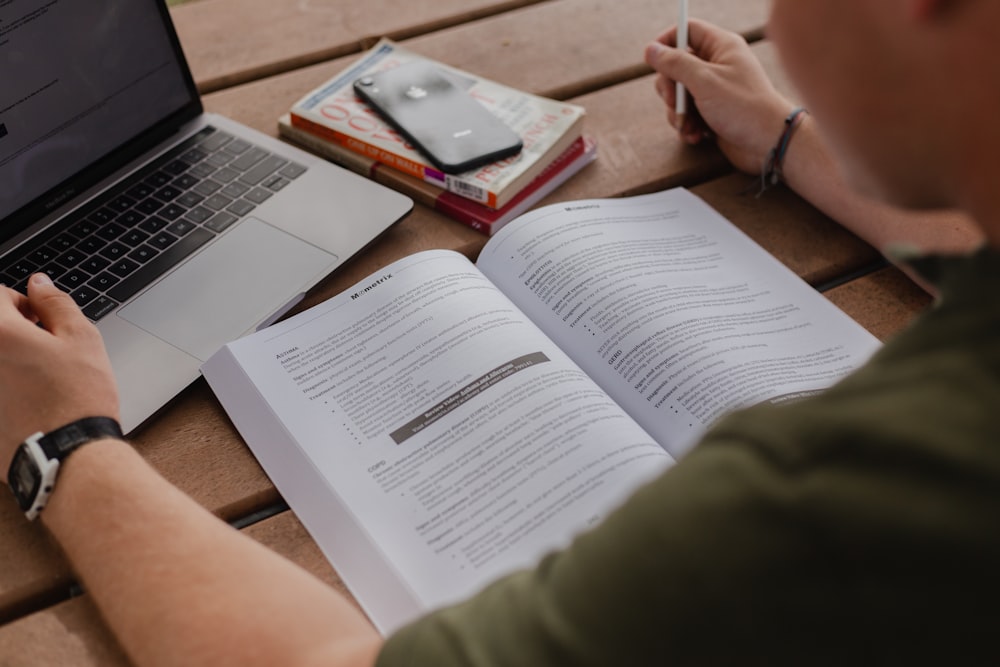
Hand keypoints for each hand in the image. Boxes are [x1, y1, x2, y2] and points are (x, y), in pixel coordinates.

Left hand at [0, 273, 119, 481]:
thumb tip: (39, 284)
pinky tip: (28, 403)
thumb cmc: (78, 400)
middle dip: (14, 331)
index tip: (41, 320)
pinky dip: (7, 391)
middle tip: (43, 349)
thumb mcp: (82, 339)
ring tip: (37, 379)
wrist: (68, 456)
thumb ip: (56, 303)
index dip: (23, 303)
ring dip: (10, 362)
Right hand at [645, 19, 795, 174]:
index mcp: (721, 47)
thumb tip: (651, 50)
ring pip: (679, 94)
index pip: (687, 30)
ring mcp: (714, 90)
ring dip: (677, 113)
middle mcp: (718, 65)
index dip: (667, 41)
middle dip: (670, 89)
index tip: (653, 61)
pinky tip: (697, 136)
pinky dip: (687, 126)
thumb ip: (674, 64)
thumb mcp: (704, 81)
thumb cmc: (743, 108)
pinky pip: (687, 114)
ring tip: (688, 127)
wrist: (769, 144)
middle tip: (674, 103)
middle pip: (676, 66)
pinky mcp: (712, 112)